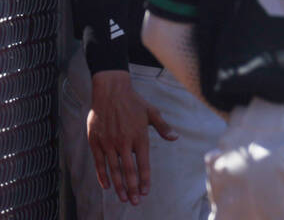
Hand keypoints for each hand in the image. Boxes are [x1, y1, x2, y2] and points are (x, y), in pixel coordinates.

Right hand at [87, 71, 177, 204]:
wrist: (110, 92)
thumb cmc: (134, 102)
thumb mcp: (152, 112)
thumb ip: (163, 127)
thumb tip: (175, 138)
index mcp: (139, 137)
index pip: (143, 164)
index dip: (144, 179)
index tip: (146, 192)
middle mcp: (124, 143)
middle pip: (128, 171)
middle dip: (132, 188)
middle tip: (135, 202)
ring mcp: (109, 143)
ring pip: (114, 170)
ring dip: (118, 186)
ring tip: (123, 198)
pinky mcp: (96, 142)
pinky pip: (99, 163)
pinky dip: (102, 176)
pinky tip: (107, 186)